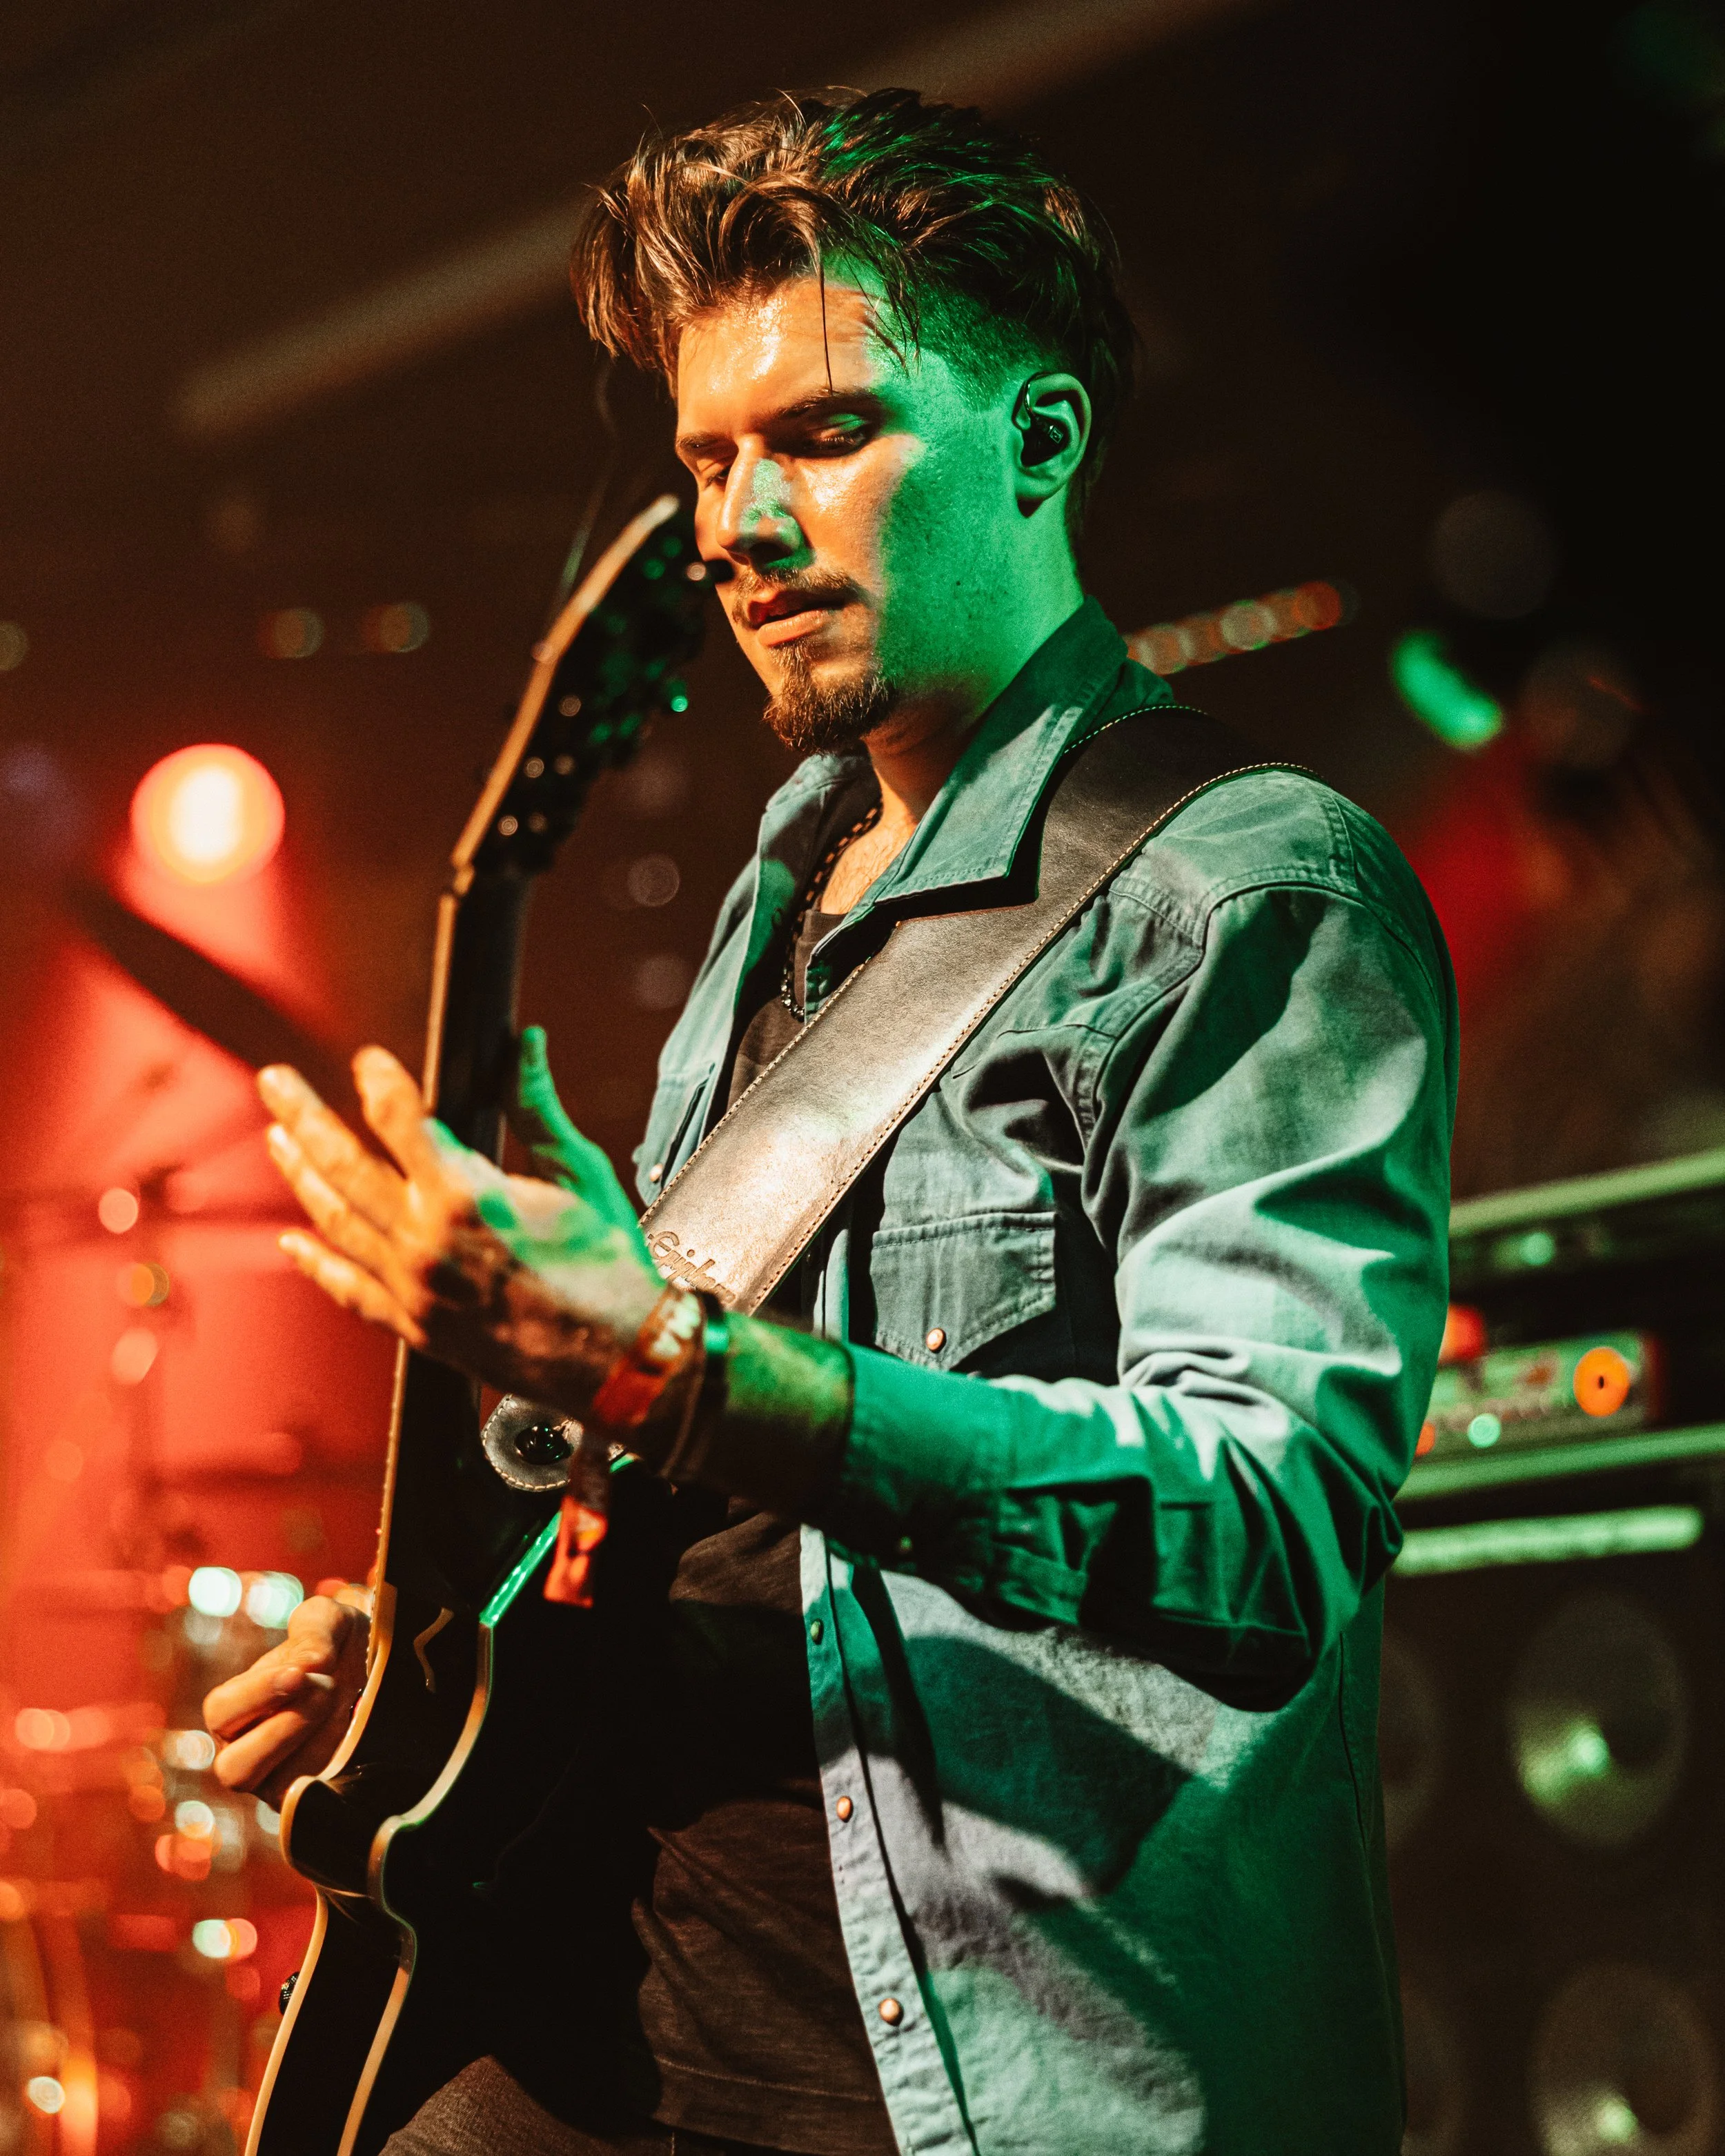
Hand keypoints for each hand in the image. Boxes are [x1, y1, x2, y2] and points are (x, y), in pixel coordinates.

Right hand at [204, 1591, 370, 1810]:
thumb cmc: (346, 1646)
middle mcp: (253, 1753)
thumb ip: (314, 1630)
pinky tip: (358, 1736)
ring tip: (343, 1707)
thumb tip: (310, 1666)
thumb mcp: (331, 1622)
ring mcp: (286, 1783)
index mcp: (241, 1710)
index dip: (255, 1695)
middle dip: (281, 1730)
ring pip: (276, 1790)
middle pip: (234, 1769)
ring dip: (313, 1748)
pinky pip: (316, 1802)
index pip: (222, 1712)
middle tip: (326, 1690)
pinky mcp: (320, 1801)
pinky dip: (338, 1769)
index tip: (299, 1674)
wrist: (389, 1672)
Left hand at [257, 1040, 664, 1416]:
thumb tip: (523, 1047)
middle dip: (303, 1115)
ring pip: (335, 1222)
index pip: (400, 1119)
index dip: (379, 1081)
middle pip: (343, 1165)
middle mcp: (426, 1242)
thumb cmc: (608, 1269)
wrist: (620, 1361)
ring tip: (279, 1139)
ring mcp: (413, 1288)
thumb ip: (537, 1107)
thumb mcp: (579, 1172)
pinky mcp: (416, 1327)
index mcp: (467, 1196)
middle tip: (276, 1082)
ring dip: (301, 1176)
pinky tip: (295, 1242)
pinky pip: (350, 1289)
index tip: (369, 1060)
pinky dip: (318, 1264)